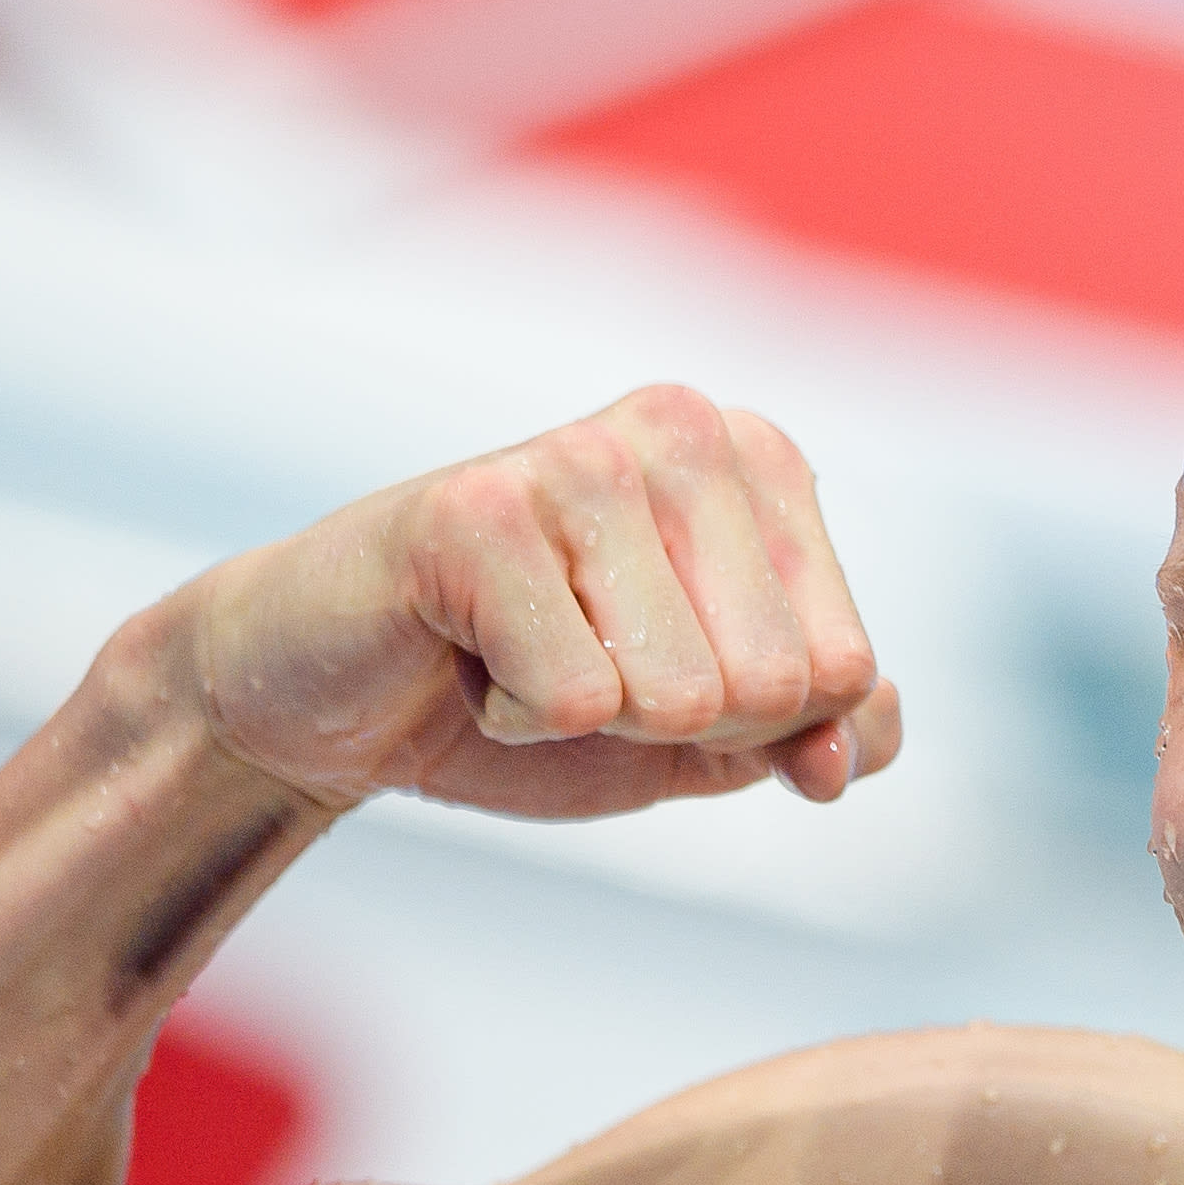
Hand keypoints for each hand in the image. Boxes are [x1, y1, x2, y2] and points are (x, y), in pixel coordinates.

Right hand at [186, 387, 902, 819]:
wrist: (335, 700)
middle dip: (674, 722)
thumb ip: (817, 733)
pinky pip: (572, 702)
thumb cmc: (532, 691)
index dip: (753, 725)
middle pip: (774, 686)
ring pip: (680, 696)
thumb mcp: (709, 732)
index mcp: (759, 460)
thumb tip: (843, 755)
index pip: (848, 670)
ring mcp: (578, 459)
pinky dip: (512, 718)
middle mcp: (683, 429)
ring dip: (587, 717)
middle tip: (576, 662)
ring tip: (519, 649)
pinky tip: (465, 653)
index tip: (654, 670)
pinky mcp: (476, 513)